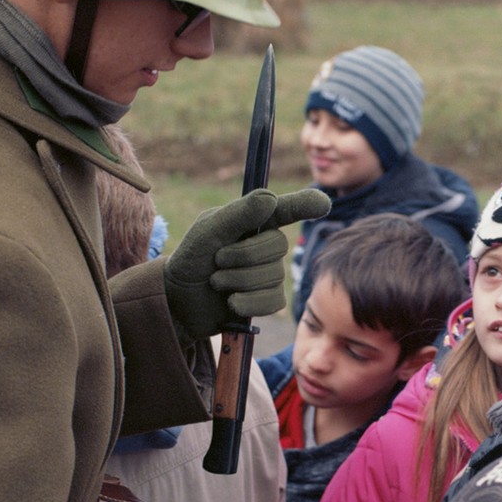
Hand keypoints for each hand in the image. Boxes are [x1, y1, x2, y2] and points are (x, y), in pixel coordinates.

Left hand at [163, 186, 330, 341]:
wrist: (180, 300)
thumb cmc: (191, 259)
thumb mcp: (207, 232)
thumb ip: (237, 214)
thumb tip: (270, 199)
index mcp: (254, 219)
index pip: (287, 209)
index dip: (305, 204)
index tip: (322, 204)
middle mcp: (267, 243)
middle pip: (277, 246)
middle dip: (242, 256)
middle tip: (216, 260)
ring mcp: (271, 272)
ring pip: (273, 276)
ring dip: (238, 281)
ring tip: (217, 281)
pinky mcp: (269, 299)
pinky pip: (273, 300)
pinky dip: (247, 303)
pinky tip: (230, 302)